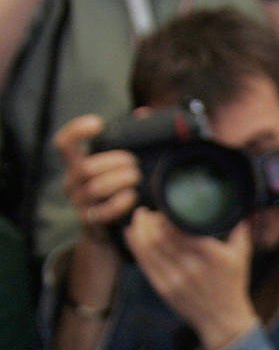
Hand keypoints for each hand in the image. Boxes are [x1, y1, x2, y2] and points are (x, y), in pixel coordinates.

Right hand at [54, 114, 138, 246]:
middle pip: (85, 167)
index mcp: (77, 165)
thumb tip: (144, 113)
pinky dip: (119, 203)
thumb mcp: (120, 167)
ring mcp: (80, 203)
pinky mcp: (91, 223)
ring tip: (137, 178)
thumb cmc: (118, 193)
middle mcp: (73, 182)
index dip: (76, 131)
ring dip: (119, 180)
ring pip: (94, 187)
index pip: (64, 144)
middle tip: (134, 163)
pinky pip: (102, 211)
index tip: (98, 123)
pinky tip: (133, 197)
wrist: (111, 236)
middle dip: (113, 162)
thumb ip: (130, 142)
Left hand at [127, 209, 258, 349]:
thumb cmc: (232, 286)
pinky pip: (144, 261)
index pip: (181, 228)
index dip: (167, 215)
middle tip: (150, 212)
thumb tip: (236, 207)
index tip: (165, 208)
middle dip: (150, 219)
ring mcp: (176, 279)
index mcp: (212, 256)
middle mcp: (193, 267)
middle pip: (161, 235)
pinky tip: (132, 233)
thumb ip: (239, 231)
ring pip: (148, 246)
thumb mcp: (242, 257)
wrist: (223, 320)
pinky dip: (135, 244)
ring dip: (140, 228)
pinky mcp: (164, 288)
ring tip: (139, 218)